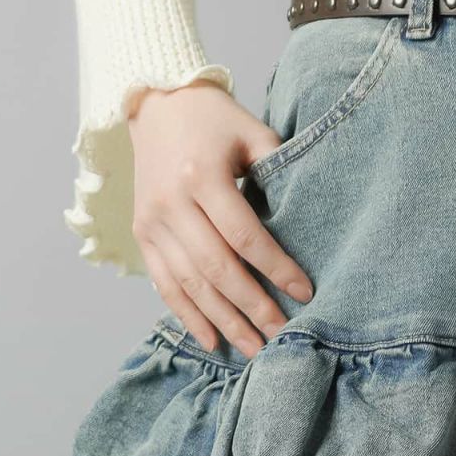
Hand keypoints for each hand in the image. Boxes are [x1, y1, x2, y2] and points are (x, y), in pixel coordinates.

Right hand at [128, 79, 312, 358]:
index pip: (243, 235)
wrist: (156, 105)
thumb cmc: (215, 120)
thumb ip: (279, 168)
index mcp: (201, 176)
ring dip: (223, 322)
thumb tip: (313, 216)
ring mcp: (151, 222)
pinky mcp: (142, 234)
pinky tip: (212, 341)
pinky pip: (164, 284)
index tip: (304, 292)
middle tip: (283, 336)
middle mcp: (171, 204)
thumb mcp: (252, 132)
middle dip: (253, 307)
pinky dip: (188, 316)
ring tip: (254, 350)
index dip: (275, 267)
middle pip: (216, 268)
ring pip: (190, 284)